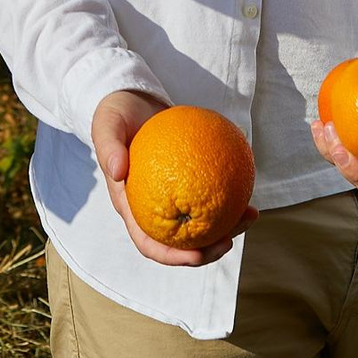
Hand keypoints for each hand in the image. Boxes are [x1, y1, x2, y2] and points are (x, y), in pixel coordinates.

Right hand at [94, 89, 255, 265]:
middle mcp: (153, 207)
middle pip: (182, 241)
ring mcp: (173, 194)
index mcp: (131, 206)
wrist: (131, 100)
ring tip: (251, 214)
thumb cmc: (115, 116)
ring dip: (228, 224)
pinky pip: (211, 192)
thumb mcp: (106, 126)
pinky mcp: (189, 179)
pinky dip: (230, 194)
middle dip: (208, 249)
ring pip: (202, 221)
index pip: (149, 243)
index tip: (197, 256)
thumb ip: (109, 147)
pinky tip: (248, 186)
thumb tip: (118, 172)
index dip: (172, 256)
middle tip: (231, 240)